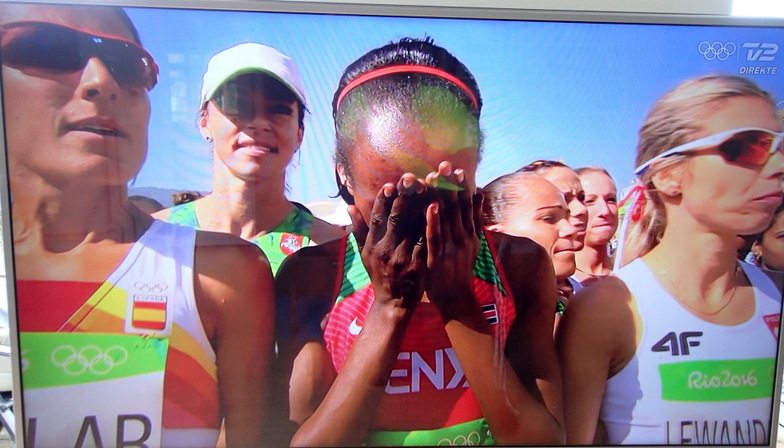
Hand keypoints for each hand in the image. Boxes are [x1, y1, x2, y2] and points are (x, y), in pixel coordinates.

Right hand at [349, 173, 429, 309]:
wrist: (393, 304)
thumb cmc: (379, 275)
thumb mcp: (365, 254)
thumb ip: (359, 229)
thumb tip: (350, 205)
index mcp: (372, 245)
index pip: (376, 217)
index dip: (383, 200)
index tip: (390, 184)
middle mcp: (385, 249)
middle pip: (396, 218)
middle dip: (404, 197)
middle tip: (412, 178)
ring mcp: (402, 257)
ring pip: (413, 227)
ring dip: (421, 206)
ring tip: (428, 187)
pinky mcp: (418, 264)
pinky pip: (426, 241)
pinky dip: (432, 225)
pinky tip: (439, 211)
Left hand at [423, 161, 482, 318]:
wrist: (456, 299)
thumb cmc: (460, 269)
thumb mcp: (473, 243)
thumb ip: (474, 219)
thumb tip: (479, 193)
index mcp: (471, 234)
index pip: (467, 206)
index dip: (462, 187)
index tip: (457, 169)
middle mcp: (464, 239)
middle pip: (457, 208)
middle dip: (451, 185)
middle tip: (444, 164)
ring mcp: (452, 249)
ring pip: (447, 218)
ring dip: (441, 196)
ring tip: (436, 176)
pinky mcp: (439, 259)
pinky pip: (435, 237)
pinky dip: (434, 221)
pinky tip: (430, 205)